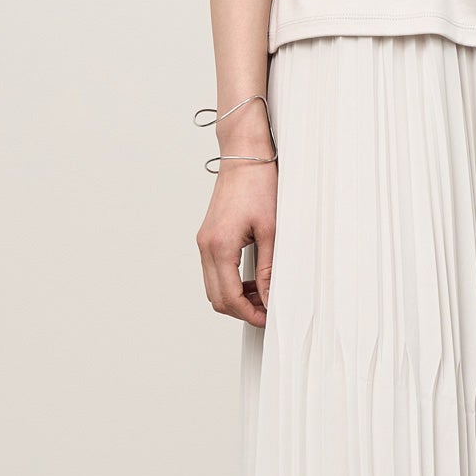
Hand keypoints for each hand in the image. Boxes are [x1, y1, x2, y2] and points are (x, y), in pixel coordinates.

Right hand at [198, 120, 276, 326]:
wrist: (244, 156)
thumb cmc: (258, 185)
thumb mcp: (271, 230)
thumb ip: (269, 269)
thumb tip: (269, 297)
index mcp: (219, 246)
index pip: (229, 297)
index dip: (249, 313)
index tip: (268, 318)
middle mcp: (206, 246)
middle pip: (217, 297)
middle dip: (241, 310)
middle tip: (267, 311)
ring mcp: (204, 242)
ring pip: (213, 286)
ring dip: (235, 297)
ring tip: (262, 295)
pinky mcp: (208, 237)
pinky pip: (214, 271)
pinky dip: (230, 282)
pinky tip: (252, 279)